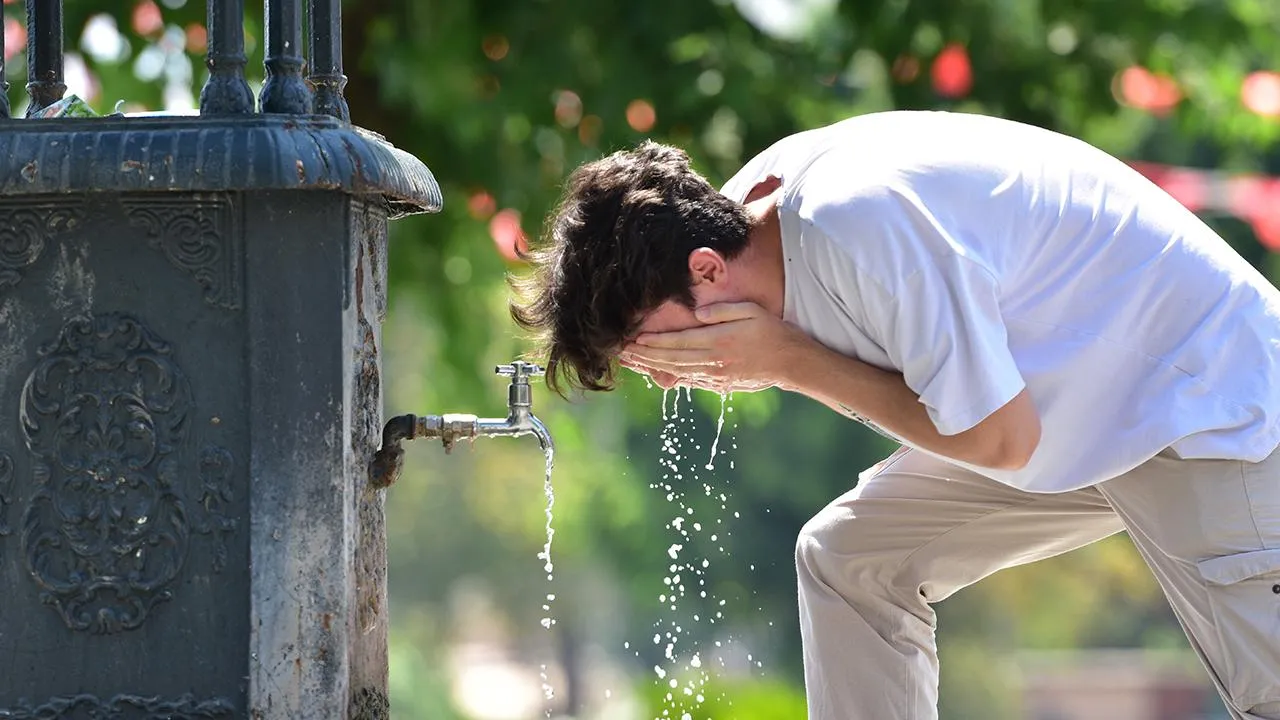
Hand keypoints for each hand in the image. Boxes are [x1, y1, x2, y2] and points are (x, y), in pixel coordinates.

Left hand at [620, 302, 812, 393]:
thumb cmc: (772, 331)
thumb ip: (723, 311)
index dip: (654, 341)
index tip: (634, 339)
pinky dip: (670, 376)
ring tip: (632, 362)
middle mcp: (714, 360)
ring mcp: (716, 375)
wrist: (791, 362)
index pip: (678, 341)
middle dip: (644, 356)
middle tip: (623, 352)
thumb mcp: (751, 311)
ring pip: (676, 371)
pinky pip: (689, 380)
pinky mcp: (720, 383)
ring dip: (651, 367)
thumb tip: (697, 313)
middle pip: (671, 358)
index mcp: (719, 340)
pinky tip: (656, 372)